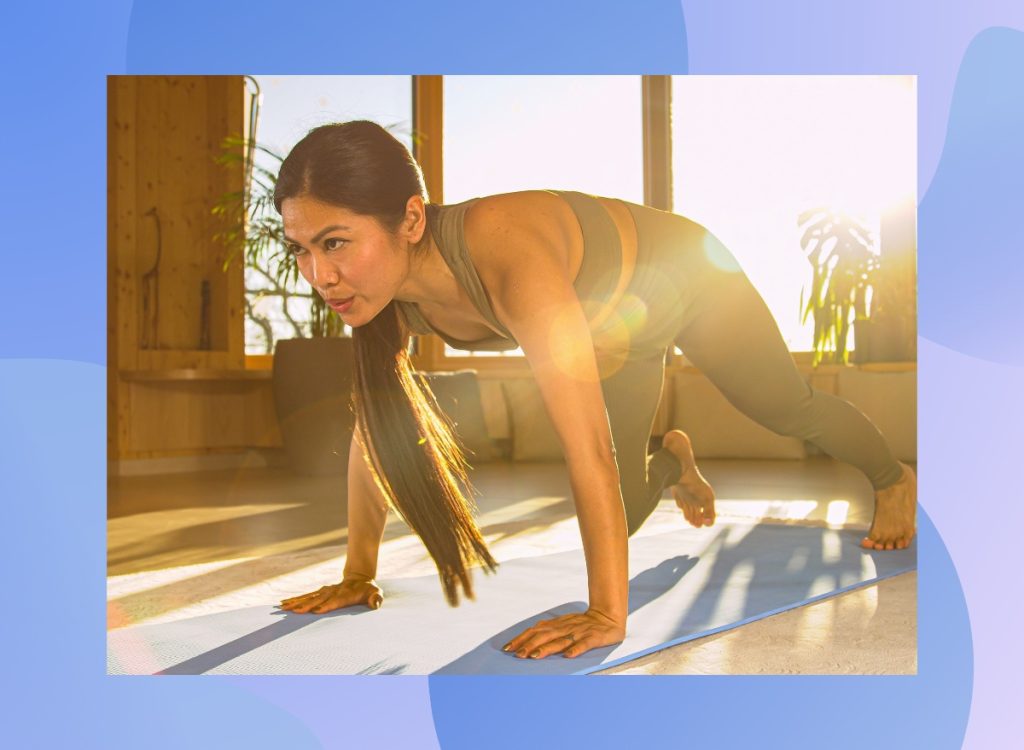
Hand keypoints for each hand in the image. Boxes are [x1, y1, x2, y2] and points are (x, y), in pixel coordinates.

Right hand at [277, 578, 382, 613]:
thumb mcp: (375, 592)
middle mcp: (333, 592)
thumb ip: (376, 598)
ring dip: (296, 602)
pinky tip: (284, 603)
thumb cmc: (368, 590)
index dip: (326, 606)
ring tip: (283, 608)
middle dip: (306, 605)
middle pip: (318, 599)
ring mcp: (325, 591)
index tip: (315, 611)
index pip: (335, 601)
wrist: (359, 578)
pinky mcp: (320, 592)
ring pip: (309, 597)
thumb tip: (376, 604)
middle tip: (294, 611)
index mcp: (345, 594)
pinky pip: (306, 596)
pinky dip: (295, 599)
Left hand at [501, 608, 624, 659]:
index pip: (535, 630)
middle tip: (518, 655)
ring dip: (547, 648)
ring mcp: (579, 632)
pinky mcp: (594, 637)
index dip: (521, 638)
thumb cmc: (582, 624)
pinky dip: (576, 649)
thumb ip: (547, 632)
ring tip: (534, 656)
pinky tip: (568, 656)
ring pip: (561, 640)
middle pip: (545, 635)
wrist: (608, 616)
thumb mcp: (563, 625)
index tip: (508, 648)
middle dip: (530, 645)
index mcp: (557, 625)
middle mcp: (565, 627)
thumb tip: (526, 642)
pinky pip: (584, 644)